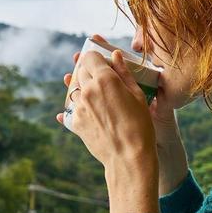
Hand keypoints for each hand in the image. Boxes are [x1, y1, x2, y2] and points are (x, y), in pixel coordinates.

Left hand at [55, 37, 159, 212]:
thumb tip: (115, 55)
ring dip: (82, 88)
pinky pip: (71, 109)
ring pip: (74, 89)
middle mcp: (87, 90)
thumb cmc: (140, 125)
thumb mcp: (137, 96)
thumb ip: (124, 73)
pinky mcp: (74, 122)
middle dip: (89, 72)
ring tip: (96, 96)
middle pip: (80, 71)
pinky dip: (78, 107)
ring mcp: (78, 107)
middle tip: (101, 79)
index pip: (90, 56)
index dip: (96, 58)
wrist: (128, 157)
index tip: (102, 63)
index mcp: (104, 79)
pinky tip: (88, 111)